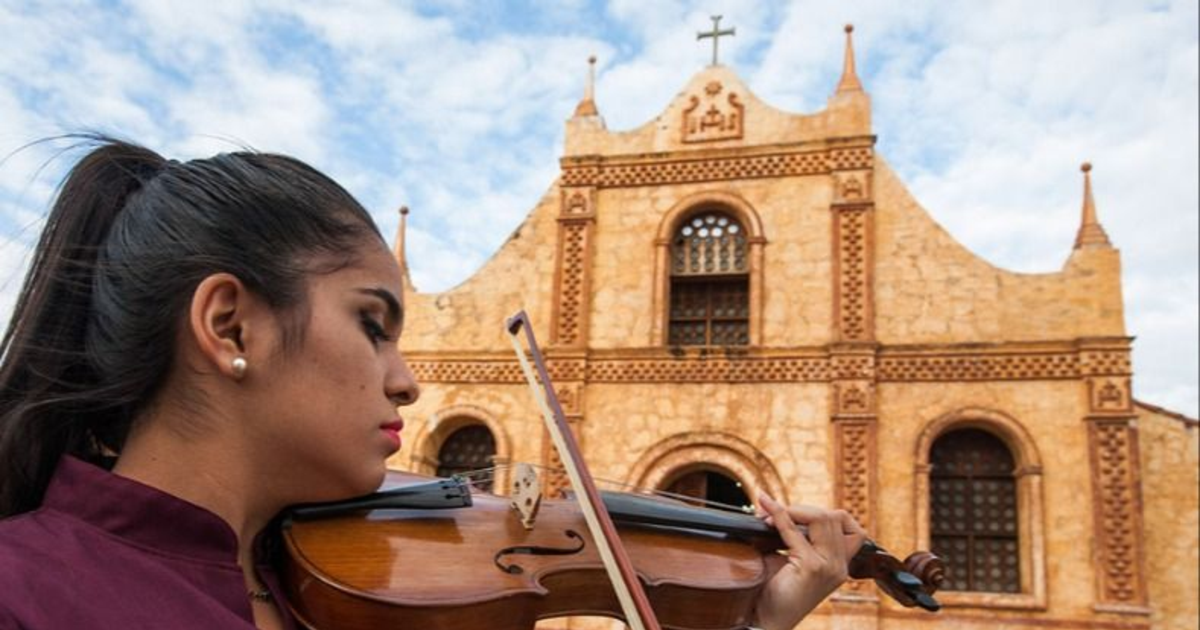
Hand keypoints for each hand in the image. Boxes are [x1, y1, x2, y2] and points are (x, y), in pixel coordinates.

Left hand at [751, 493, 866, 629]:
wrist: (765, 621)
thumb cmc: (775, 593)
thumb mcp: (794, 560)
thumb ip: (799, 537)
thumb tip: (779, 506)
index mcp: (839, 565)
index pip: (849, 527)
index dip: (825, 513)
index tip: (796, 514)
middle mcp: (839, 566)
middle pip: (833, 517)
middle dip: (801, 509)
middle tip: (771, 512)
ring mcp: (829, 567)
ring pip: (820, 518)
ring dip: (791, 510)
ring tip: (767, 515)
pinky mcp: (812, 567)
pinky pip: (795, 532)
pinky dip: (779, 517)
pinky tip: (766, 514)